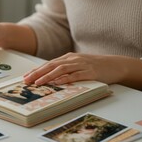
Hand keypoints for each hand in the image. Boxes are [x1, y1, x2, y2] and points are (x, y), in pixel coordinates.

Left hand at [23, 52, 141, 90]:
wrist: (116, 64)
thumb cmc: (95, 67)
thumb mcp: (77, 65)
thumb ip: (65, 70)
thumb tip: (50, 78)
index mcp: (68, 58)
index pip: (49, 64)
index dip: (36, 70)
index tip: (25, 77)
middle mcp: (73, 59)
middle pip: (51, 65)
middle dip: (37, 73)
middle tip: (27, 80)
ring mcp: (82, 65)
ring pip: (61, 69)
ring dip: (48, 76)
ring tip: (38, 83)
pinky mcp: (90, 72)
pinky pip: (76, 75)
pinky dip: (65, 79)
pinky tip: (57, 83)